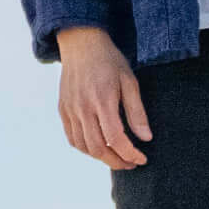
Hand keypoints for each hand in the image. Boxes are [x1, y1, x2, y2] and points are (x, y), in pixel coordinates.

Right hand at [54, 26, 150, 168]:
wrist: (81, 44)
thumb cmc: (109, 61)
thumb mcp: (129, 81)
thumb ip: (137, 112)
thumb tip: (145, 138)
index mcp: (102, 99)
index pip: (116, 138)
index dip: (130, 154)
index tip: (142, 159)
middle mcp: (83, 107)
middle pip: (98, 148)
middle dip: (117, 161)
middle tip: (131, 163)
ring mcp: (70, 110)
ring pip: (84, 147)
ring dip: (102, 158)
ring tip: (117, 157)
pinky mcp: (63, 110)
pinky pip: (72, 138)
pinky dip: (86, 149)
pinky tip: (99, 148)